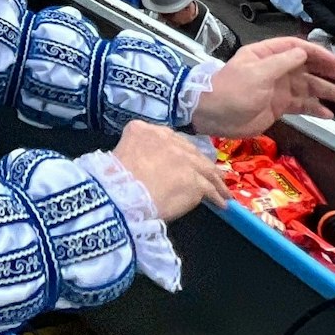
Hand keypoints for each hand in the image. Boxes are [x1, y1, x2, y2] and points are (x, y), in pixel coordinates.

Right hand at [112, 120, 230, 220]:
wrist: (119, 196)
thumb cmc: (111, 179)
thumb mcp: (119, 152)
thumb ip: (135, 149)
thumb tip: (144, 163)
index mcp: (145, 131)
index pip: (169, 138)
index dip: (179, 150)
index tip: (184, 158)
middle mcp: (168, 140)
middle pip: (191, 151)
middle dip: (201, 163)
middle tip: (210, 173)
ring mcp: (185, 160)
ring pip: (205, 169)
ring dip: (215, 181)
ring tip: (222, 190)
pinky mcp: (195, 181)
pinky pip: (210, 189)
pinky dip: (217, 197)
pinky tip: (221, 204)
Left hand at [190, 38, 334, 136]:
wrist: (212, 116)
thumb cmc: (231, 90)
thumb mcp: (257, 72)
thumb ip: (283, 62)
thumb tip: (304, 52)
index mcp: (267, 54)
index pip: (298, 49)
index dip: (320, 54)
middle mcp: (275, 69)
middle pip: (309, 68)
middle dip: (331, 75)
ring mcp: (278, 88)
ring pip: (309, 88)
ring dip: (329, 93)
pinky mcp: (278, 106)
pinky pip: (302, 105)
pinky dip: (316, 109)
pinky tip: (330, 114)